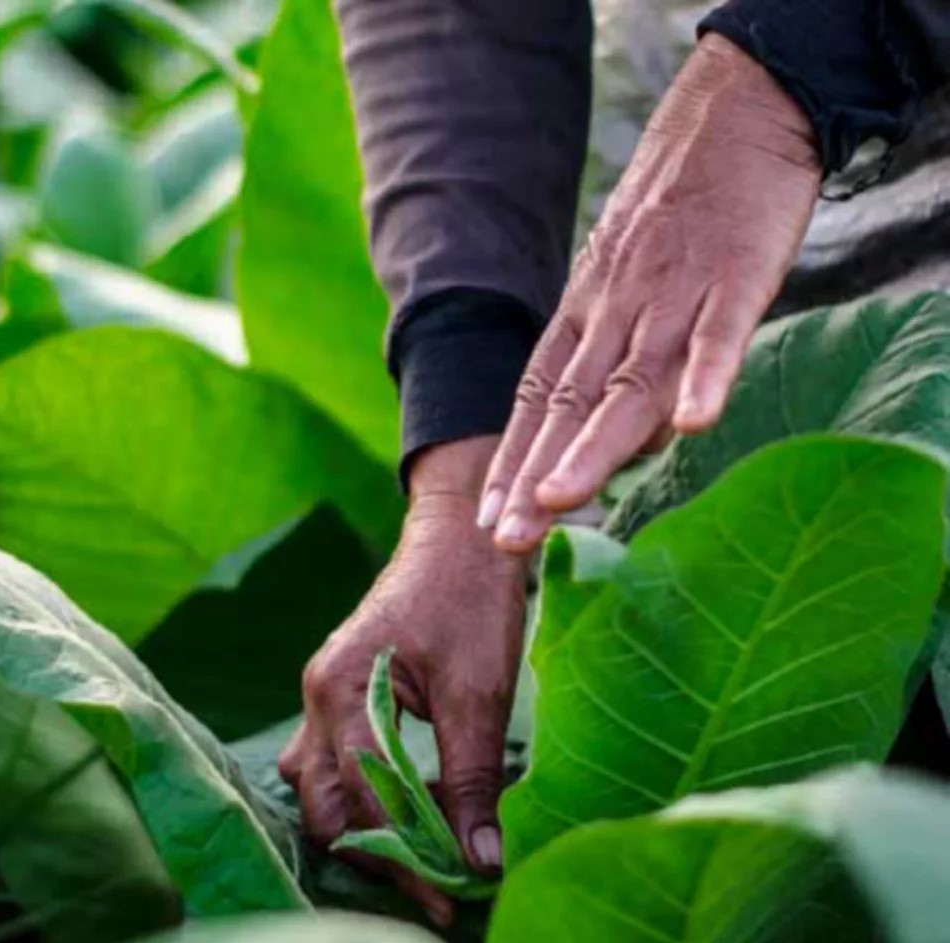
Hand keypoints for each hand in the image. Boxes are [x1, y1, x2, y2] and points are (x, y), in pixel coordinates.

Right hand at [279, 437, 526, 924]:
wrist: (461, 537)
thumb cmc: (469, 601)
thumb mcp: (478, 692)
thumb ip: (472, 777)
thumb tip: (481, 860)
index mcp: (341, 689)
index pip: (362, 801)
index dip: (405, 858)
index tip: (448, 896)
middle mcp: (317, 695)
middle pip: (324, 803)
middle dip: (376, 852)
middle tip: (434, 884)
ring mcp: (322, 692)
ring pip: (318, 786)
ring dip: (361, 827)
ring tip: (418, 855)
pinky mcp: (340, 691)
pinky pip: (327, 759)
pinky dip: (356, 795)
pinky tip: (396, 809)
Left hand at [478, 34, 822, 552]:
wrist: (731, 122)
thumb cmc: (676, 217)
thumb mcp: (622, 285)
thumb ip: (615, 357)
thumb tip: (617, 436)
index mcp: (585, 315)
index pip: (537, 400)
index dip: (512, 460)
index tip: (488, 518)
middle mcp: (616, 314)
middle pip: (569, 405)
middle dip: (532, 474)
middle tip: (502, 539)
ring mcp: (673, 298)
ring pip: (628, 383)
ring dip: (593, 446)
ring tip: (558, 503)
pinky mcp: (734, 279)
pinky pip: (719, 336)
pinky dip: (706, 377)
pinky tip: (696, 426)